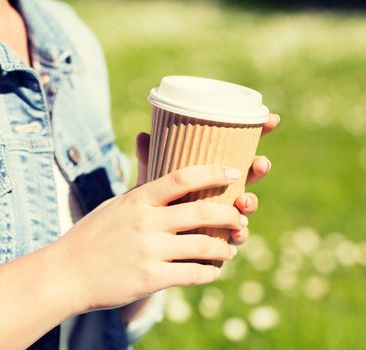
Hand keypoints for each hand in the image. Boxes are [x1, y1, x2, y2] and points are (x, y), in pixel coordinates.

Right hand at [57, 165, 243, 310]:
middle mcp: (145, 222)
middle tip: (240, 219)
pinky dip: (209, 273)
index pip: (182, 177)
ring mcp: (148, 251)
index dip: (212, 172)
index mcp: (137, 199)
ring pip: (204, 246)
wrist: (66, 273)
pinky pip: (193, 274)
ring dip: (224, 248)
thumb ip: (142, 190)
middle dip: (229, 215)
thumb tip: (159, 171)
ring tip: (229, 250)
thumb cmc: (92, 236)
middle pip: (202, 212)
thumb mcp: (114, 205)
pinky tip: (212, 271)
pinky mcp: (150, 278)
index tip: (233, 172)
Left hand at [135, 113, 280, 244]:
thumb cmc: (156, 202)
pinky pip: (237, 235)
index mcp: (212, 170)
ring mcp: (226, 213)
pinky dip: (239, 233)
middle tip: (261, 163)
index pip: (240, 148)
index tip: (272, 119)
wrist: (149, 237)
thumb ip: (150, 160)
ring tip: (243, 200)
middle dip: (260, 167)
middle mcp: (224, 189)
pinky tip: (238, 231)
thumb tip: (142, 135)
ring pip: (246, 205)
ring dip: (250, 202)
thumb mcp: (152, 179)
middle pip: (250, 175)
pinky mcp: (222, 237)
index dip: (259, 133)